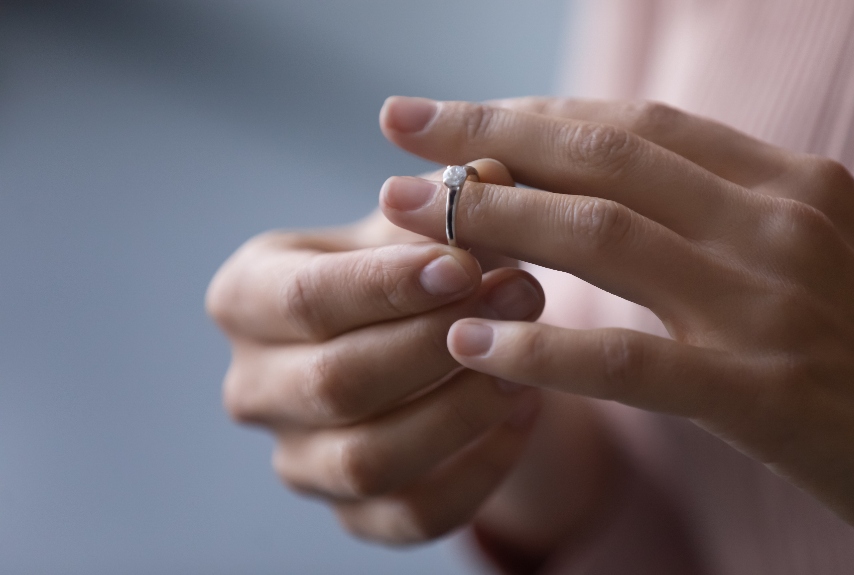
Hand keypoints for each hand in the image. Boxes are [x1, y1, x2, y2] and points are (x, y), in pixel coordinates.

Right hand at [205, 160, 547, 543]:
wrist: (414, 340)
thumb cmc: (406, 271)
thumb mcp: (416, 228)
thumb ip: (449, 203)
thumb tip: (491, 171)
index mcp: (247, 299)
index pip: (305, 299)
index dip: (386, 285)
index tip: (465, 263)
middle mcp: (255, 386)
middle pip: (335, 382)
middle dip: (436, 342)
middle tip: (523, 294)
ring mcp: (299, 459)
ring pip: (370, 459)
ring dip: (461, 407)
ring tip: (528, 357)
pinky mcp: (353, 513)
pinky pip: (415, 513)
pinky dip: (479, 468)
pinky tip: (524, 411)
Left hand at [376, 96, 853, 573]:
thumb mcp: (825, 256)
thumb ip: (734, 218)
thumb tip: (628, 198)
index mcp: (791, 184)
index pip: (638, 125)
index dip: (538, 115)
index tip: (462, 117)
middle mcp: (776, 223)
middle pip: (602, 155)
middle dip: (488, 137)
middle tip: (399, 128)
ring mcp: (768, 305)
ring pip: (599, 236)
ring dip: (490, 223)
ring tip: (405, 221)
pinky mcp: (761, 393)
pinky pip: (623, 358)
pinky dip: (538, 349)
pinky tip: (468, 347)